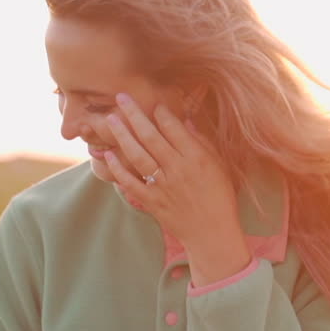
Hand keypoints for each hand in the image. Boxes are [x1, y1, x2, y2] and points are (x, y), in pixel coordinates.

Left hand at [94, 93, 251, 285]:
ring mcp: (163, 186)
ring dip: (123, 136)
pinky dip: (118, 170)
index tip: (153, 102)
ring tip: (111, 120)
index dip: (162, 113)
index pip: (174, 129)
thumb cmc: (219, 197)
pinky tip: (109, 155)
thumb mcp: (219, 166)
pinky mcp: (152, 202)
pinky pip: (131, 183)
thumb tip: (185, 120)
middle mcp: (178, 170)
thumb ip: (202, 143)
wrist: (212, 233)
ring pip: (138, 156)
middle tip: (121, 97)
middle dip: (135, 115)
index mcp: (196, 158)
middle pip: (151, 137)